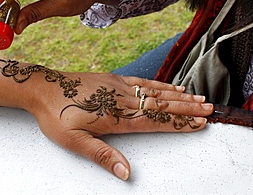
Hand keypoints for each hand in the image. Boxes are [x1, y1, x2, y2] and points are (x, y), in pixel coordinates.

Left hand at [25, 72, 213, 180]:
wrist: (43, 88)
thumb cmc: (56, 117)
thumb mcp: (75, 142)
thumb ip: (103, 156)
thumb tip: (126, 172)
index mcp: (117, 118)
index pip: (156, 122)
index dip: (179, 123)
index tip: (199, 123)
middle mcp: (123, 101)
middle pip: (162, 105)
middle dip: (187, 108)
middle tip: (209, 109)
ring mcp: (120, 88)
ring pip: (156, 93)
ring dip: (179, 96)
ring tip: (198, 98)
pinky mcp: (114, 79)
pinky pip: (142, 82)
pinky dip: (160, 84)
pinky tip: (171, 86)